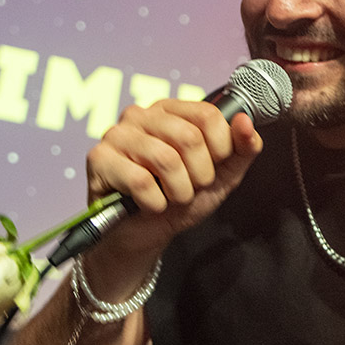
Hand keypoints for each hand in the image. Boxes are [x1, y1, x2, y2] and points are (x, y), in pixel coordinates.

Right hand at [85, 99, 263, 259]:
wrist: (145, 234)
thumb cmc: (179, 197)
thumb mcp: (221, 175)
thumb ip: (241, 148)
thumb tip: (245, 120)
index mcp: (171, 110)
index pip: (207, 115)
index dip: (220, 149)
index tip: (212, 169)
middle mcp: (141, 114)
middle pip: (189, 137)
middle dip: (199, 175)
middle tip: (190, 188)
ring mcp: (117, 134)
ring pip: (166, 159)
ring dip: (179, 192)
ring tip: (171, 198)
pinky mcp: (99, 159)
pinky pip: (140, 180)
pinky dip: (154, 203)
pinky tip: (149, 204)